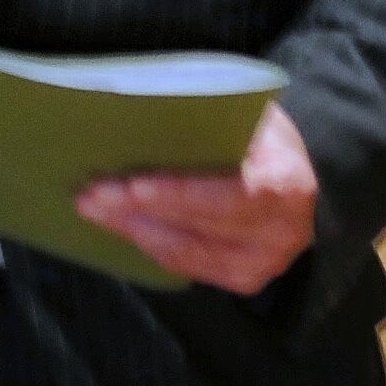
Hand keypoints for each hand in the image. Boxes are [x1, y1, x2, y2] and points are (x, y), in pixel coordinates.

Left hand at [76, 102, 318, 294]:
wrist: (293, 174)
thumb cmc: (262, 135)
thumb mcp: (250, 114)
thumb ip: (214, 118)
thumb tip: (144, 106)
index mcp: (289, 184)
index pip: (233, 194)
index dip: (182, 194)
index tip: (133, 186)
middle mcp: (282, 233)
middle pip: (200, 228)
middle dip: (139, 212)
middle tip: (91, 194)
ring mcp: (263, 263)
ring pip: (186, 253)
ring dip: (134, 230)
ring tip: (93, 207)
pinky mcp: (242, 279)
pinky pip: (187, 266)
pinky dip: (150, 244)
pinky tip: (121, 224)